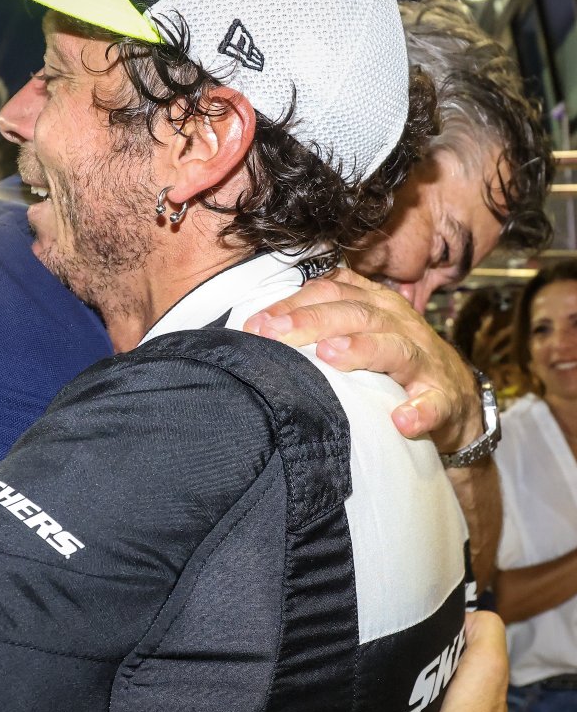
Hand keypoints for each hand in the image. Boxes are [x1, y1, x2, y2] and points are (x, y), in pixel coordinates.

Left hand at [242, 268, 481, 452]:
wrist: (456, 397)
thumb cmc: (393, 362)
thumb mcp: (361, 332)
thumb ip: (321, 322)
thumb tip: (260, 326)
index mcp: (375, 305)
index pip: (330, 291)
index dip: (292, 304)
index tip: (255, 324)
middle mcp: (399, 324)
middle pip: (355, 313)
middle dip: (311, 322)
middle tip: (275, 335)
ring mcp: (423, 359)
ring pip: (394, 347)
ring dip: (361, 349)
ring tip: (329, 356)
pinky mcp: (444, 397)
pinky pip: (435, 402)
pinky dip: (420, 411)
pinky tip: (401, 420)